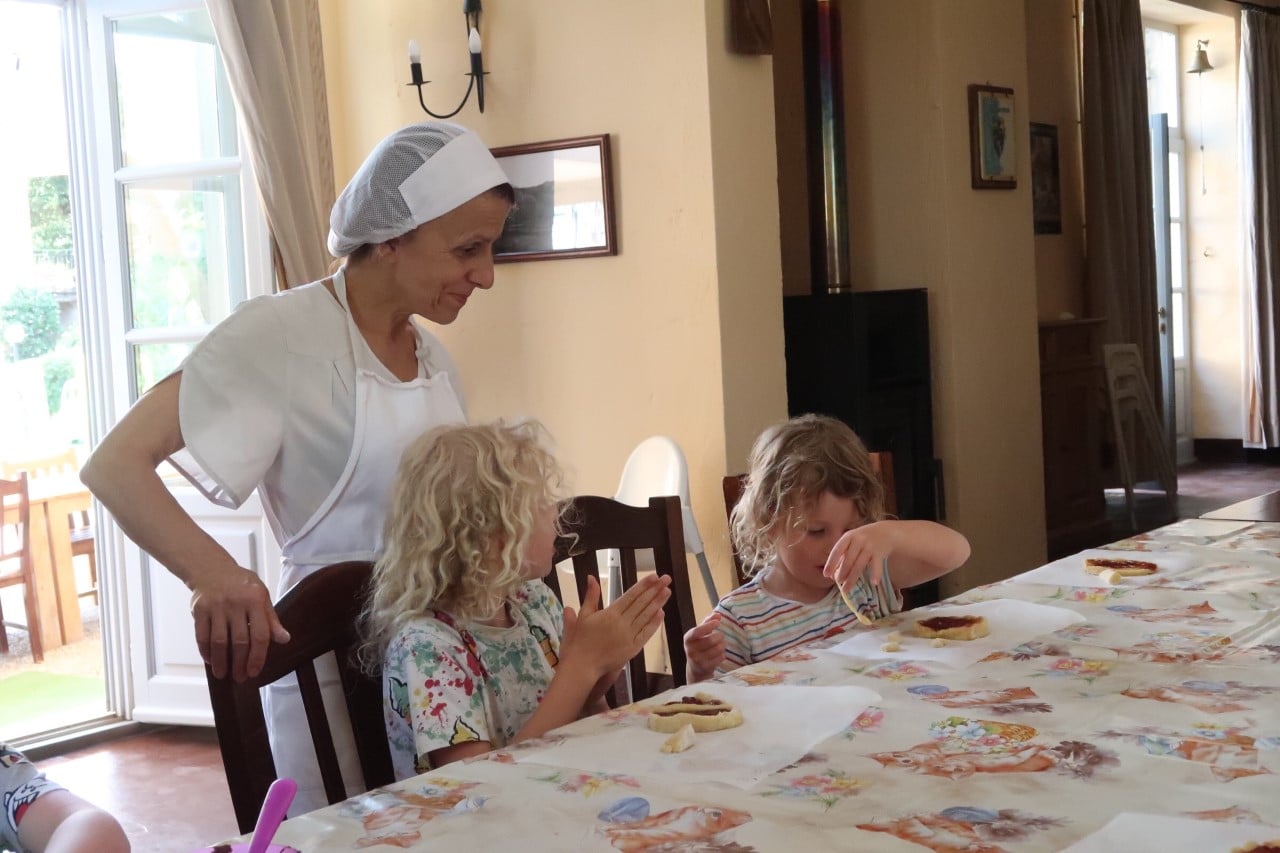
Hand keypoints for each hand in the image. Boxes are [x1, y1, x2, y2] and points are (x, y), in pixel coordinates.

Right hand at [190, 565, 290, 681]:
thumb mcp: (261, 595)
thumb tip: (284, 639)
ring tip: (223, 674)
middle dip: (240, 663)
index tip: (255, 671)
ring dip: (221, 661)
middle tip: (240, 677)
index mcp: (255, 600)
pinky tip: (210, 660)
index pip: (260, 634)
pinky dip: (206, 651)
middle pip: (239, 641)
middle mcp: (236, 604)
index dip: (258, 656)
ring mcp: (216, 607)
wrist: (211, 568)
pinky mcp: (199, 609)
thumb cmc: (241, 584)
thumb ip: (271, 619)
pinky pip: (202, 635)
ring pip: (219, 641)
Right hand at [561, 574, 670, 678]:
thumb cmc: (580, 640)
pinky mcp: (633, 648)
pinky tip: (661, 613)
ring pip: (646, 616)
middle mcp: (622, 623)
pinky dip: (654, 623)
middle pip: (641, 603)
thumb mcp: (583, 615)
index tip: (654, 576)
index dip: (643, 585)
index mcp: (610, 613)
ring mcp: (629, 636)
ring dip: (658, 603)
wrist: (583, 665)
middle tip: (666, 578)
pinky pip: (646, 633)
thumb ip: (591, 595)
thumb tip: (591, 577)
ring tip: (667, 591)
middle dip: (655, 590)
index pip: (631, 595)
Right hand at [683, 612, 725, 681]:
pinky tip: (719, 654)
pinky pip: (720, 657)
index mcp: (688, 639)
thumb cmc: (699, 646)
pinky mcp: (706, 668)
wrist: (696, 668)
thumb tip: (717, 615)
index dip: (708, 626)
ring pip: (718, 648)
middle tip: (721, 636)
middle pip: (711, 640)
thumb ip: (708, 622)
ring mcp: (698, 660)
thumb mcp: (700, 634)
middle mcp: (690, 650)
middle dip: (720, 636)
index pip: (697, 631)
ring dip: (723, 645)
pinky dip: (722, 654)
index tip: (717, 622)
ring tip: (721, 644)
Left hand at [824, 521, 898, 591]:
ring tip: (846, 589)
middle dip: (842, 573)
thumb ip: (843, 554)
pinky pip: (876, 565)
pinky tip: (873, 583)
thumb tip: (832, 573)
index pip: (837, 550)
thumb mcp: (852, 541)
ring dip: (852, 578)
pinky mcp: (880, 552)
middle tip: (838, 583)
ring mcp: (869, 546)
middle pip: (848, 559)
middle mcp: (858, 540)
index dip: (831, 563)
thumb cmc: (864, 538)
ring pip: (859, 565)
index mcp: (848, 536)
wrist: (886, 531)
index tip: (826, 574)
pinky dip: (876, 574)